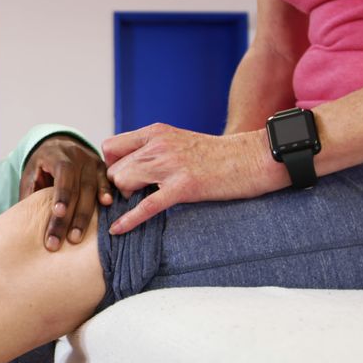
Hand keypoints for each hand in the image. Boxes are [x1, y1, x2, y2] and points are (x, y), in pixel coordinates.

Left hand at [21, 135, 113, 250]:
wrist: (59, 145)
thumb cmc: (41, 166)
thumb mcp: (31, 174)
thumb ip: (29, 193)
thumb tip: (23, 222)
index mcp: (56, 155)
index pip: (62, 175)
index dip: (61, 194)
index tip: (58, 213)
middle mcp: (77, 156)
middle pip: (77, 188)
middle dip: (70, 216)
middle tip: (64, 240)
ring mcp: (91, 161)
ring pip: (91, 189)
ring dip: (84, 216)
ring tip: (76, 237)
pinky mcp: (102, 168)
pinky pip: (106, 183)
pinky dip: (106, 194)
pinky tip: (107, 205)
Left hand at [102, 124, 282, 233]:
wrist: (252, 158)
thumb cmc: (217, 155)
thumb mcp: (178, 141)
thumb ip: (153, 149)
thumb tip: (129, 165)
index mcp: (156, 132)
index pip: (110, 146)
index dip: (110, 165)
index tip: (120, 176)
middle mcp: (158, 145)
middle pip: (113, 168)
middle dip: (118, 185)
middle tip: (135, 193)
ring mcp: (170, 165)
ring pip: (123, 183)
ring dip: (127, 196)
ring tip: (142, 199)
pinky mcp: (182, 187)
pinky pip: (145, 206)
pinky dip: (128, 220)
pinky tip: (117, 229)